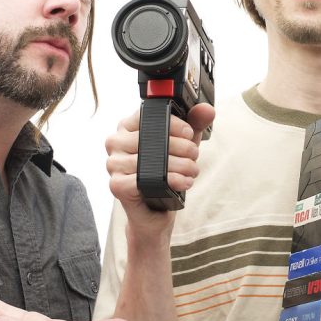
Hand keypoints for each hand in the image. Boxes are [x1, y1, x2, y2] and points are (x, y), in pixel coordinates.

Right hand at [105, 103, 215, 227]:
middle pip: (151, 137)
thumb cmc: (165, 172)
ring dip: (180, 165)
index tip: (189, 133)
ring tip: (192, 170)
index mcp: (127, 126)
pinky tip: (182, 182)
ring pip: (151, 159)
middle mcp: (116, 142)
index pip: (148, 115)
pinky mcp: (117, 184)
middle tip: (194, 156)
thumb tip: (207, 110)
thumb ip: (195, 124)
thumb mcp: (183, 144)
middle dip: (182, 147)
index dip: (173, 123)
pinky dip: (170, 180)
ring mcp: (114, 163)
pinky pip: (144, 178)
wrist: (155, 211)